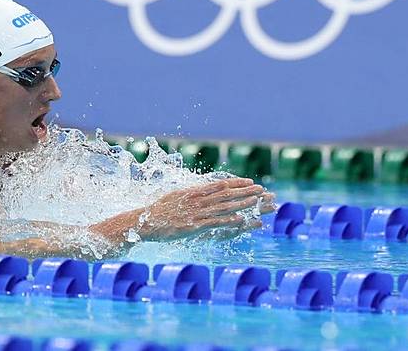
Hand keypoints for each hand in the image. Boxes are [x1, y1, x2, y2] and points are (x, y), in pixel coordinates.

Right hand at [138, 177, 274, 239]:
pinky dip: (229, 220)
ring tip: (257, 201)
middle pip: (226, 194)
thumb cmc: (158, 211)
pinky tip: (240, 219)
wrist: (144, 221)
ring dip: (242, 203)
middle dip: (245, 191)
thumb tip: (200, 191)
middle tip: (262, 189)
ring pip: (224, 206)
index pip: (220, 185)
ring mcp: (195, 212)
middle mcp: (197, 199)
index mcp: (193, 192)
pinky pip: (214, 222)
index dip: (237, 183)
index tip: (250, 181)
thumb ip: (190, 194)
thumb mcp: (175, 196)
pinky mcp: (193, 225)